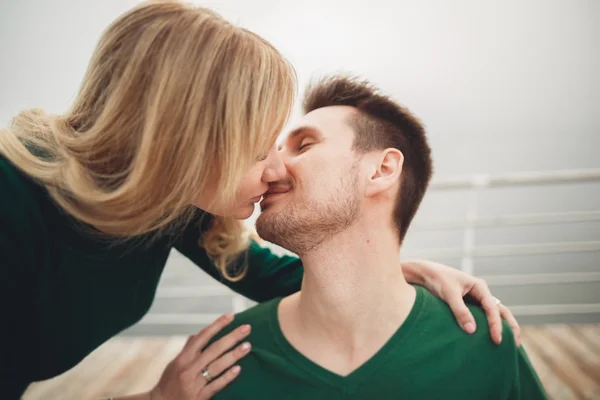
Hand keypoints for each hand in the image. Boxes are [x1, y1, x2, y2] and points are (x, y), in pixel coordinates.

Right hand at [150, 313, 251, 399]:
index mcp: (183, 358)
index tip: (231, 315)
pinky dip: (227, 377)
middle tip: (247, 328)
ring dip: (233, 355)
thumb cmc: (170, 382)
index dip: (217, 325)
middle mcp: (189, 368)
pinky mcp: (199, 397)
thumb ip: (188, 348)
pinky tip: (238, 369)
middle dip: (232, 337)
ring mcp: (194, 383)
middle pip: (214, 349)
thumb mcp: (175, 363)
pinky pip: (216, 385)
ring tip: (248, 346)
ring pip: (217, 366)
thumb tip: (199, 333)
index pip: (203, 337)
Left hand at [401, 259, 520, 346]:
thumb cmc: (436, 280)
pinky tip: (489, 338)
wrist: (424, 273)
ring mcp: (475, 299)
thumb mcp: (448, 294)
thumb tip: (472, 330)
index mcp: (479, 287)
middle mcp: (480, 293)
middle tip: (515, 345)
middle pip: (501, 311)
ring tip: (508, 345)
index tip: (497, 340)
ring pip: (494, 314)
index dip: (496, 325)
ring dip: (502, 327)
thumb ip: (460, 311)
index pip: (493, 308)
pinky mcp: (469, 305)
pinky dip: (489, 326)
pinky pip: (483, 317)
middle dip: (510, 327)